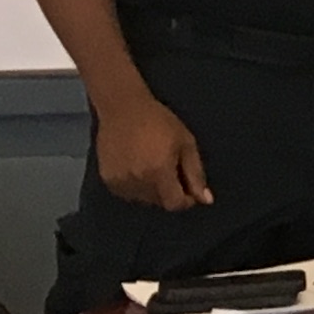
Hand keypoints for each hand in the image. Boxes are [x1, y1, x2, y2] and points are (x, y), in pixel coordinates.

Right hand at [94, 85, 211, 211]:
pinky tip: (139, 169)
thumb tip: (205, 200)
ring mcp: (120, 181)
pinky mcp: (107, 179)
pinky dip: (137, 187)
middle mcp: (138, 181)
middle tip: (171, 171)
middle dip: (170, 192)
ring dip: (153, 191)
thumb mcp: (186, 144)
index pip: (174, 204)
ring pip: (144, 199)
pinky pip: (128, 193)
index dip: (185, 200)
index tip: (189, 188)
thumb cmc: (160, 122)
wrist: (122, 108)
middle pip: (160, 202)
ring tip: (154, 168)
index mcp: (159, 172)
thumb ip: (196, 174)